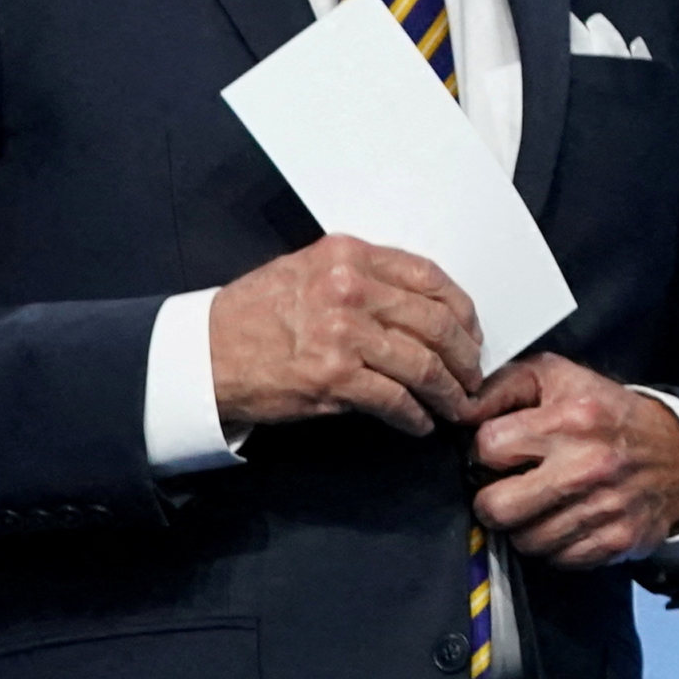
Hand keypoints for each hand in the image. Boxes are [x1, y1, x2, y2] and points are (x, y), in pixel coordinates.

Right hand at [208, 236, 483, 436]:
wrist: (205, 353)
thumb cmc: (256, 314)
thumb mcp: (310, 271)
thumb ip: (366, 277)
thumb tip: (424, 307)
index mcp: (349, 256)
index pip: (430, 278)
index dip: (463, 311)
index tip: (472, 333)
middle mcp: (350, 288)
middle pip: (437, 324)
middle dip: (465, 357)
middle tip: (472, 377)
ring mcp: (343, 333)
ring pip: (424, 365)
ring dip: (449, 393)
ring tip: (456, 406)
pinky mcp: (334, 377)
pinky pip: (396, 400)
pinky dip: (416, 416)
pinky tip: (420, 423)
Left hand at [468, 353, 678, 567]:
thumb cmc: (609, 414)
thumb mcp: (558, 378)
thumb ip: (503, 385)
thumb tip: (462, 409)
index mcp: (571, 419)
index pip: (487, 448)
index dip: (485, 451)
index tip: (500, 452)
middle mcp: (588, 466)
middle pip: (496, 508)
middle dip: (492, 499)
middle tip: (507, 488)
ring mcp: (604, 509)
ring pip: (524, 540)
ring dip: (525, 525)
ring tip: (541, 503)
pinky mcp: (617, 541)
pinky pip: (558, 559)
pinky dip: (556, 545)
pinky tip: (566, 520)